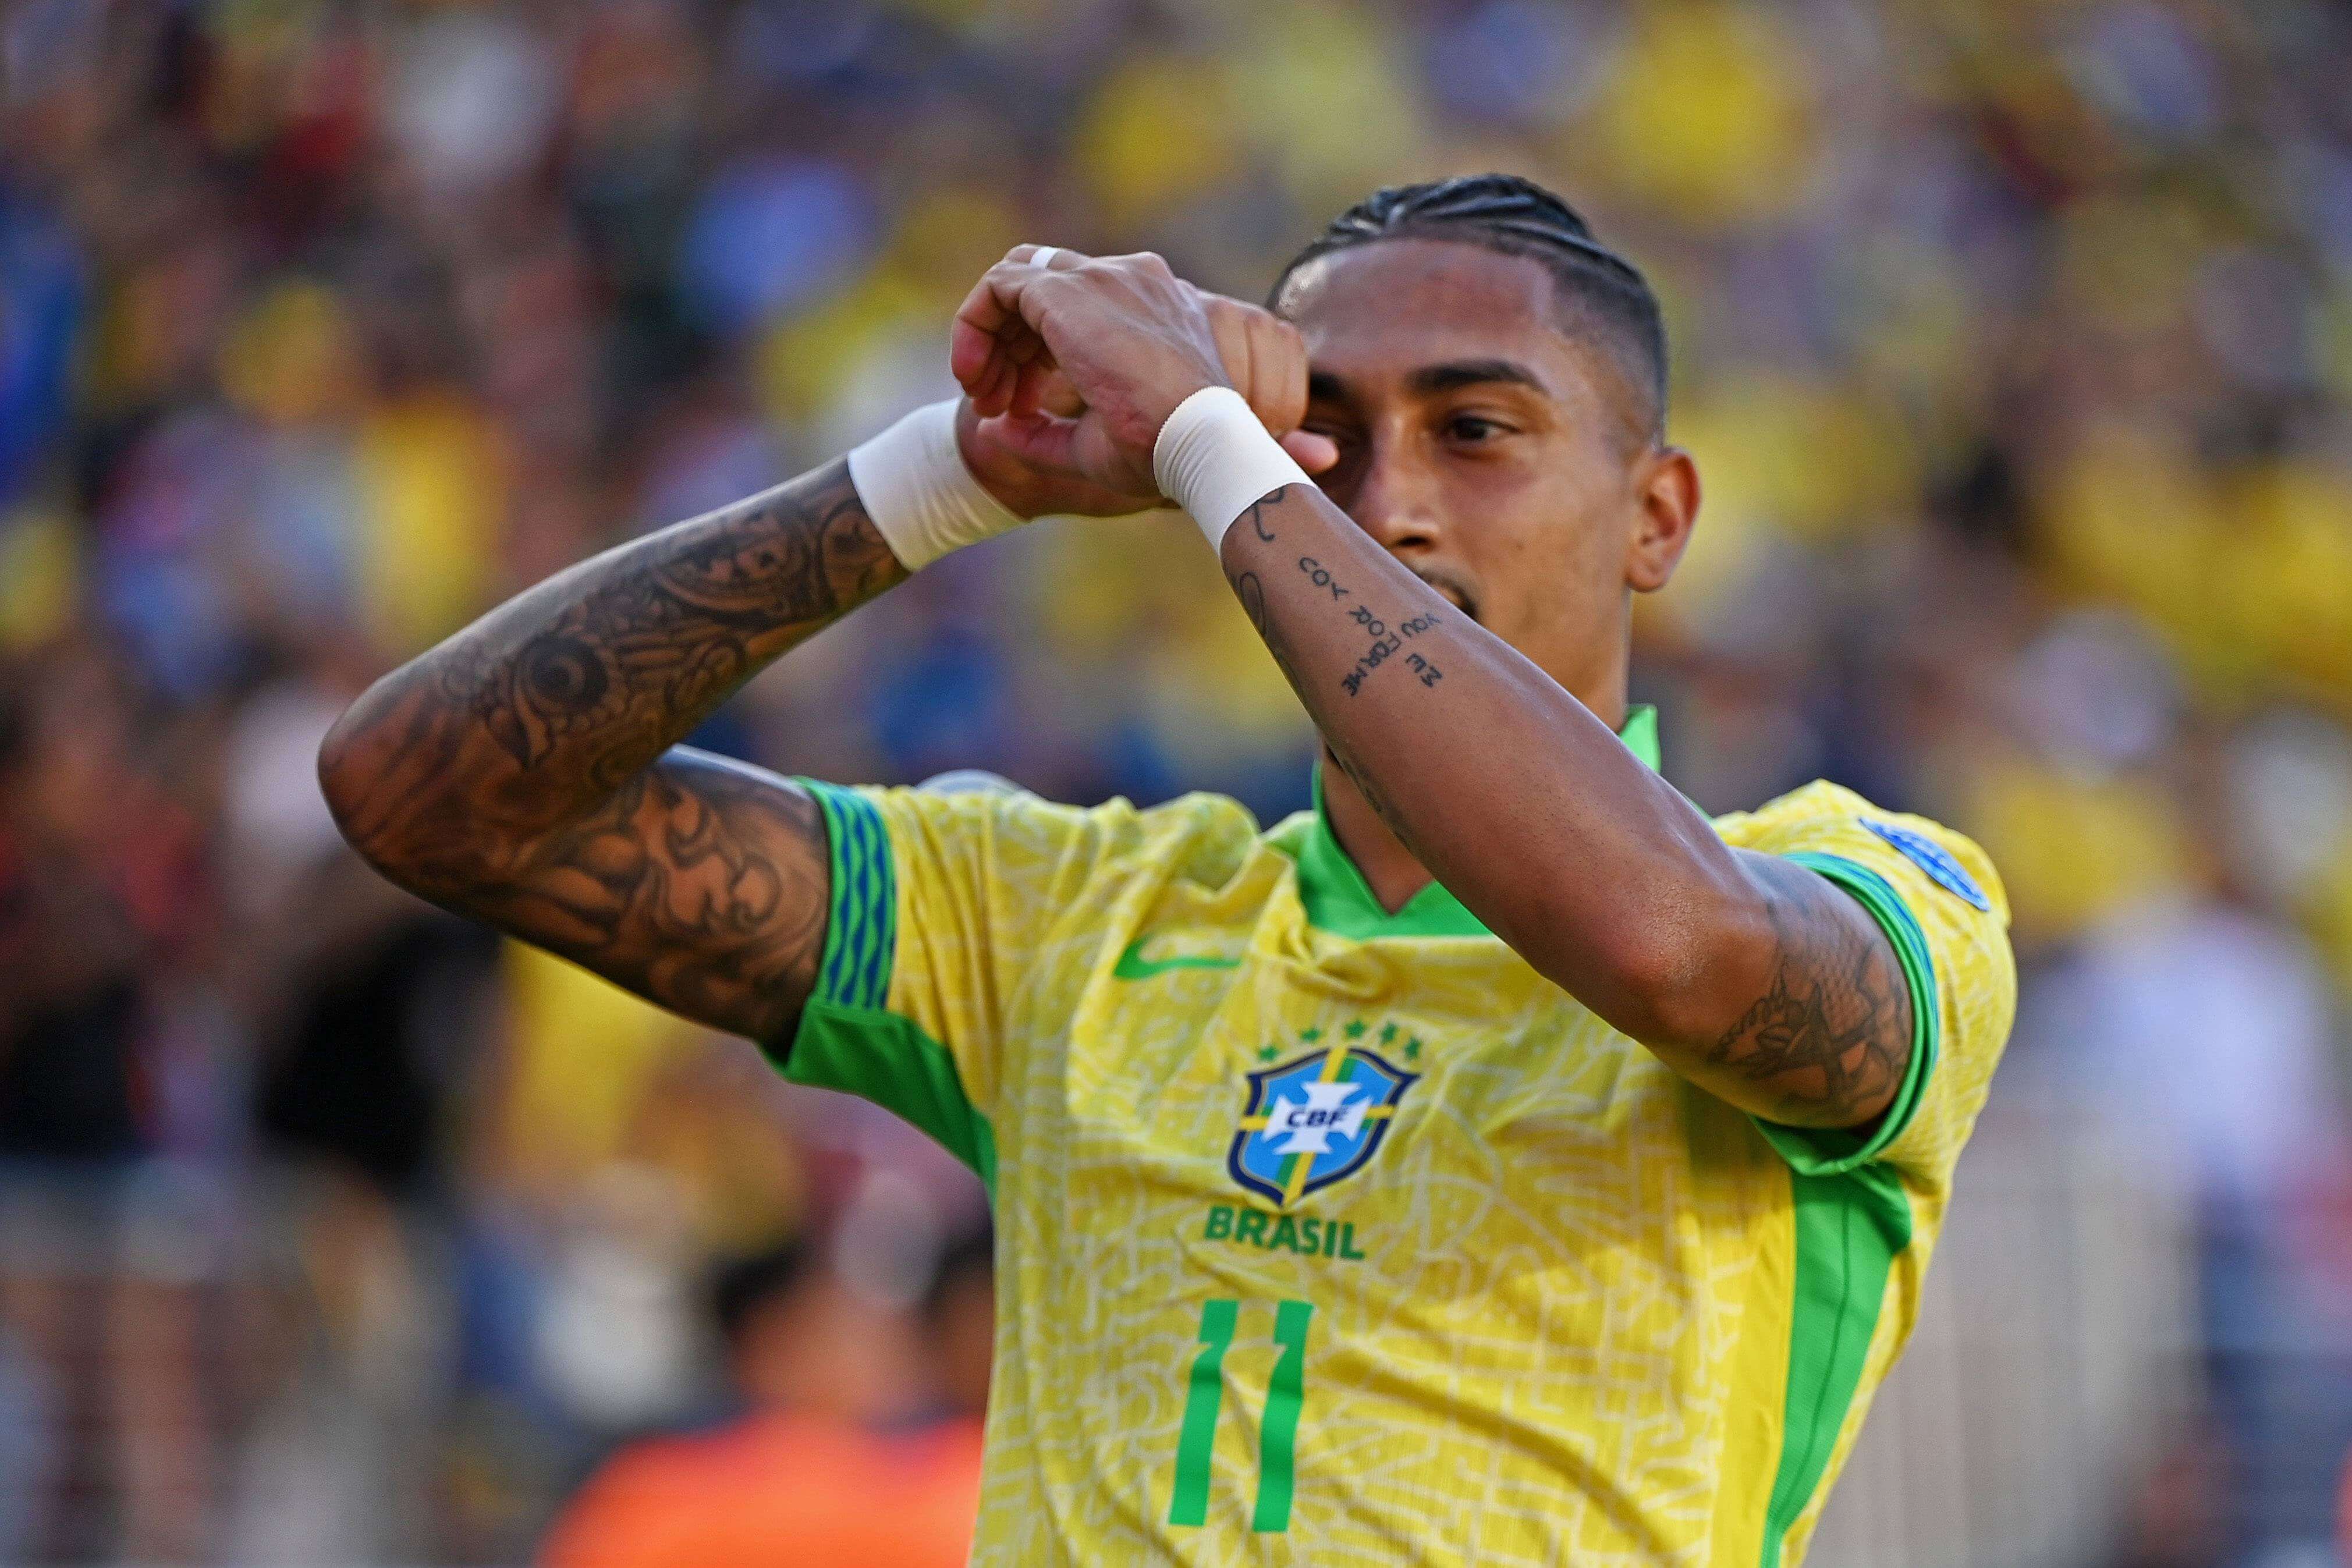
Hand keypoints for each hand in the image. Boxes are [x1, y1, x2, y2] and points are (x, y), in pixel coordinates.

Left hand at [951, 246, 1336, 516]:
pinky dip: (973, 326)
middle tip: (996, 404)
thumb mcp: (1094, 444)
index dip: (1034, 355)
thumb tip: (995, 429)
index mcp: (1151, 305)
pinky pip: (998, 286)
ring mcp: (1099, 276)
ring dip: (988, 339)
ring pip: (1016, 280)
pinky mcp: (1066, 288)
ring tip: (985, 398)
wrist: (1194, 439)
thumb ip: (1044, 433)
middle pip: (1041, 286)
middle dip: (1008, 347)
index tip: (1022, 406)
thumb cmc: (1160, 451)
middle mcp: (1128, 279)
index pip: (1076, 303)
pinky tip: (973, 376)